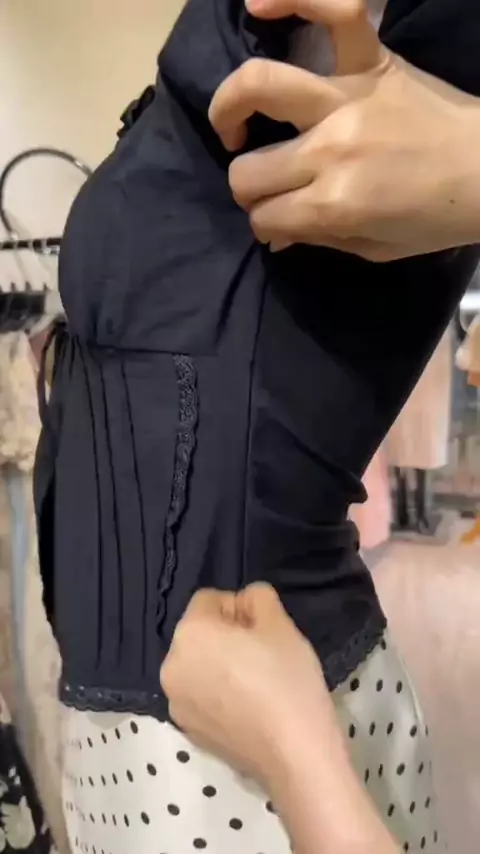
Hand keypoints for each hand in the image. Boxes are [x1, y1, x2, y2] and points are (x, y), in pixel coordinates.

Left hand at [160, 583, 341, 785]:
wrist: (295, 755)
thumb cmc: (286, 679)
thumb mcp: (280, 623)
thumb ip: (257, 597)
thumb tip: (245, 602)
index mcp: (189, 633)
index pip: (209, 600)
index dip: (239, 607)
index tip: (263, 629)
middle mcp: (171, 666)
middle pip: (198, 634)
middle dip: (226, 636)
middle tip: (262, 654)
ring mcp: (176, 703)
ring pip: (198, 666)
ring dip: (220, 665)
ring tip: (256, 683)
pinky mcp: (188, 732)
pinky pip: (200, 696)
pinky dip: (218, 694)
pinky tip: (249, 708)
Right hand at [209, 0, 479, 259]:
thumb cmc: (435, 217)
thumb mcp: (373, 248)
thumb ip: (317, 238)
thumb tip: (274, 233)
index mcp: (334, 203)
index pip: (263, 217)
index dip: (265, 226)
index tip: (280, 223)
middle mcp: (330, 148)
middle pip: (248, 170)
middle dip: (248, 187)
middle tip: (268, 185)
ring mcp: (347, 97)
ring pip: (258, 85)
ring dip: (230, 107)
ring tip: (236, 124)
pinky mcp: (373, 61)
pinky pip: (334, 10)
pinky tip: (258, 7)